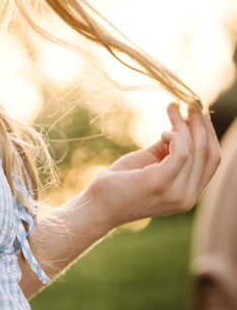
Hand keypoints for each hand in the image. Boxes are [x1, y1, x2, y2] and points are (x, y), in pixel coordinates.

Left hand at [88, 104, 221, 229]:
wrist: (97, 205)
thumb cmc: (121, 183)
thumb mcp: (151, 163)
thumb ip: (169, 149)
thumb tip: (180, 125)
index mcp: (189, 194)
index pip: (212, 161)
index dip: (210, 135)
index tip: (200, 113)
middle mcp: (188, 198)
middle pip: (206, 153)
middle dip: (200, 125)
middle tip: (190, 103)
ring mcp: (176, 193)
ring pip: (194, 149)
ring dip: (184, 124)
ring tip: (172, 108)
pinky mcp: (161, 183)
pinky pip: (181, 152)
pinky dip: (175, 135)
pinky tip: (163, 132)